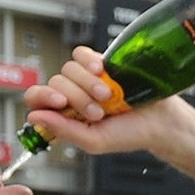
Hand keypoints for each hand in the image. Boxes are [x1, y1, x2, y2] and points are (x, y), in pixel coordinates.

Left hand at [20, 45, 194, 157]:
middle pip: (55, 83)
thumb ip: (63, 130)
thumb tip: (34, 116)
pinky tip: (103, 73)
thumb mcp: (94, 141)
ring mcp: (85, 77)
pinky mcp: (100, 62)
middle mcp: (72, 93)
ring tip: (108, 96)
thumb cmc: (130, 134)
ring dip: (88, 84)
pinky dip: (89, 63)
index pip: (36, 98)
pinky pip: (80, 54)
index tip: (61, 103)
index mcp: (65, 114)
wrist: (161, 121)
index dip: (43, 97)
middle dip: (77, 98)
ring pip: (68, 69)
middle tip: (99, 111)